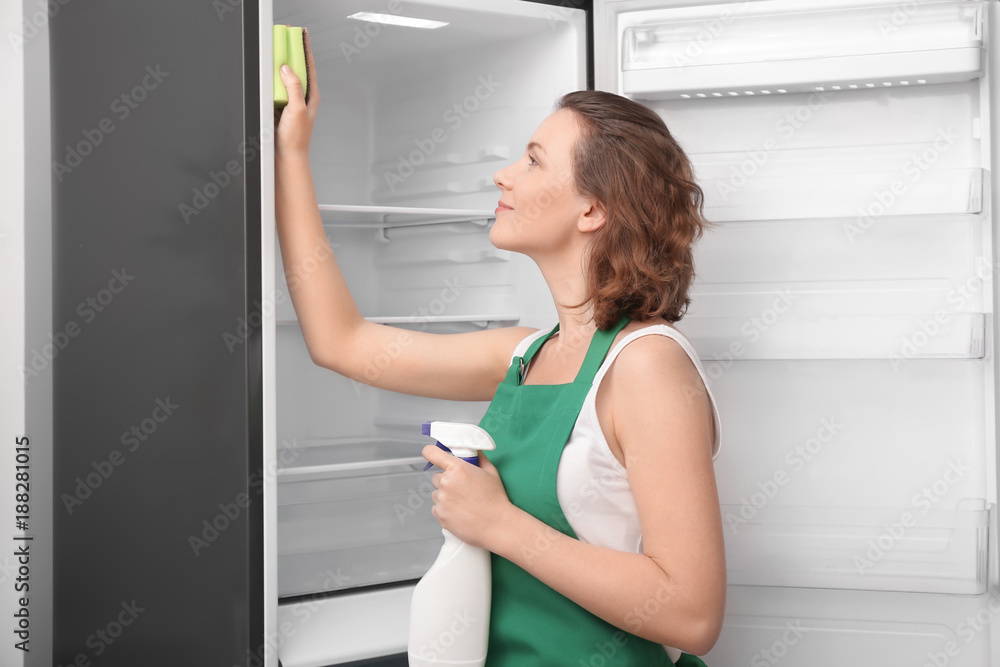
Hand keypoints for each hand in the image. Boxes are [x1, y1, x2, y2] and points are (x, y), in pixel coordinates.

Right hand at [275, 27, 319, 157]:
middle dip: (291, 52)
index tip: (301, 34)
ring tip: (274, 52)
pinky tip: (266, 73)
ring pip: (283, 77)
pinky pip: (274, 87)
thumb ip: (293, 87)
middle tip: (285, 38)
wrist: (286, 155)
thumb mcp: (297, 109)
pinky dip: (270, 79)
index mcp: (311, 94)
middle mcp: (302, 95)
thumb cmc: (296, 137)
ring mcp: (290, 100)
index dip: (305, 48)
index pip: (309, 65)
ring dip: (278, 66)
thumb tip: (286, 68)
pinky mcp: (279, 105)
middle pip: (296, 68)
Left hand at [422, 446, 512, 550]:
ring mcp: (441, 499)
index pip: (432, 453)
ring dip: (445, 496)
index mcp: (457, 468)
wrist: (496, 525)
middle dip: (446, 481)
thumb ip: (479, 458)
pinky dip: (445, 510)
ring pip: (436, 493)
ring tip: (462, 503)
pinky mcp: (439, 514)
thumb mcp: (491, 472)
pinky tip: (459, 513)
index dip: (431, 453)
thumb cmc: (495, 499)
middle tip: (461, 489)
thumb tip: (474, 451)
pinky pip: (437, 508)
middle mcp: (446, 482)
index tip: (432, 455)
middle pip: (436, 477)